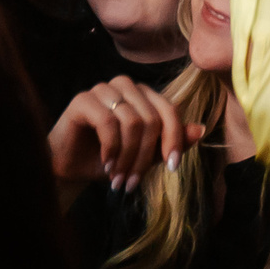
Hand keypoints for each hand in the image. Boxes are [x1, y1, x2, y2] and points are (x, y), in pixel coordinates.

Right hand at [49, 77, 202, 191]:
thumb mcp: (145, 156)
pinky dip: (111, 148)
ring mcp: (103, 89)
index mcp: (143, 95)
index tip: (173, 168)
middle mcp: (125, 86)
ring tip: (119, 178)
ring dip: (128, 157)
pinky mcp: (83, 99)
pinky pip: (108, 122)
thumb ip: (170, 143)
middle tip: (134, 182)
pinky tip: (106, 164)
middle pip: (152, 119)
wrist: (69, 168)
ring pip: (133, 121)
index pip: (170, 111)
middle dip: (145, 156)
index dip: (175, 139)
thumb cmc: (108, 160)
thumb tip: (201, 130)